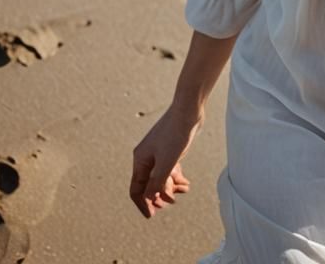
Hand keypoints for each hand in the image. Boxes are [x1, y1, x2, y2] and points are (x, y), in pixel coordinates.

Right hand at [130, 103, 201, 218]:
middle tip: (171, 202)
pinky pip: (169, 169)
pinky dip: (176, 178)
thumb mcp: (167, 162)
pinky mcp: (170, 149)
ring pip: (161, 177)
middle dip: (159, 195)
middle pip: (149, 185)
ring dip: (171, 187)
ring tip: (184, 190)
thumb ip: (157, 182)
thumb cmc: (175, 132)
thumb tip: (148, 199)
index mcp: (140, 160)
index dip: (143, 204)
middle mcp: (147, 157)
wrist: (188, 110)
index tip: (152, 215)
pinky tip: (186, 184)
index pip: (136, 189)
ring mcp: (158, 153)